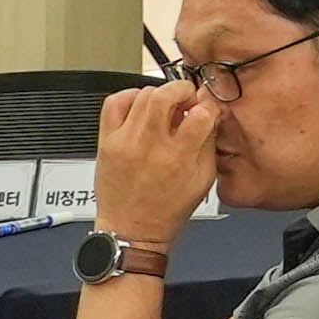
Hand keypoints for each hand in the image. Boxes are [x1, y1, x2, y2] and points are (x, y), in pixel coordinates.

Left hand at [91, 77, 223, 247]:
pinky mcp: (107, 141)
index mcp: (179, 158)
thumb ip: (209, 144)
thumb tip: (211, 115)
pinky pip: (113, 103)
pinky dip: (129, 97)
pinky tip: (139, 108)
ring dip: (159, 94)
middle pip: (166, 94)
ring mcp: (125, 141)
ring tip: (164, 109)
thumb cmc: (167, 209)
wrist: (132, 229)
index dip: (208, 106)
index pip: (201, 112)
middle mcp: (150, 146)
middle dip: (182, 89)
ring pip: (142, 95)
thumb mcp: (203, 180)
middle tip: (185, 99)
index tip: (206, 111)